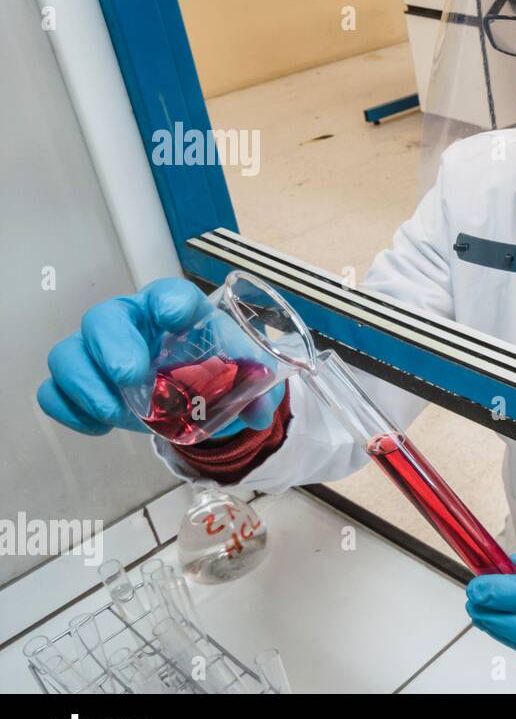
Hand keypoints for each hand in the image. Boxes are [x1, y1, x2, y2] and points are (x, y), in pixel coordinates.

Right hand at [37, 278, 281, 438]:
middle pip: (105, 318)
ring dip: (88, 386)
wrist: (191, 391)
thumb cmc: (210, 366)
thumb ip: (256, 389)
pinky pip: (54, 392)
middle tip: (130, 377)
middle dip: (113, 347)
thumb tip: (258, 412)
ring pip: (68, 354)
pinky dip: (71, 411)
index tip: (176, 316)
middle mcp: (130, 323)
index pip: (169, 294)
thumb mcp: (241, 374)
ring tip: (117, 414)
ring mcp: (98, 352)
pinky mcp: (81, 383)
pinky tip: (101, 425)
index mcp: (174, 311)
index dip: (170, 301)